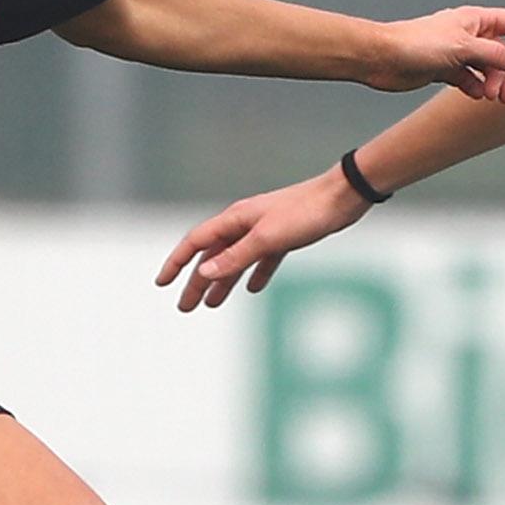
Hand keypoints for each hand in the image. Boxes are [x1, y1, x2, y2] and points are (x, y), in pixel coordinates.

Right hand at [158, 169, 370, 311]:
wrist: (342, 197)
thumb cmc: (305, 213)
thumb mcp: (267, 239)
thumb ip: (235, 256)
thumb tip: (203, 273)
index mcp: (235, 220)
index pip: (195, 242)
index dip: (176, 262)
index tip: (162, 283)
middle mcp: (245, 224)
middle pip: (213, 256)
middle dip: (196, 282)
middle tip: (185, 307)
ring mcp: (264, 230)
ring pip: (236, 260)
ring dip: (222, 282)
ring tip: (211, 304)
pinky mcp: (285, 237)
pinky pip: (262, 259)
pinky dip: (254, 274)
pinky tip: (252, 288)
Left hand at [365, 6, 504, 101]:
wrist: (382, 58)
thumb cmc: (417, 44)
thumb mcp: (463, 47)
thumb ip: (494, 54)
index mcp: (474, 19)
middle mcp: (467, 34)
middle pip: (500, 52)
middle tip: (504, 95)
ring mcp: (456, 53)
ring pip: (485, 69)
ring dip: (493, 84)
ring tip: (491, 99)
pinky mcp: (443, 70)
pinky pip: (468, 80)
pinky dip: (474, 88)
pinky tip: (473, 95)